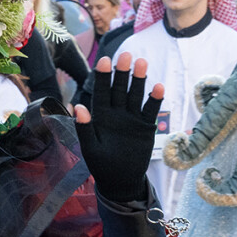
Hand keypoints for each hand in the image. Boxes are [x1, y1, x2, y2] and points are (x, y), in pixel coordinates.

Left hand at [71, 52, 165, 201]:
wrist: (120, 181)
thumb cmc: (101, 165)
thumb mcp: (91, 148)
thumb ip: (85, 128)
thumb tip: (78, 107)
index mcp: (100, 116)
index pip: (101, 92)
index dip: (103, 77)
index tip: (104, 60)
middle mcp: (117, 113)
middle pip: (120, 88)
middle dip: (122, 72)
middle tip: (126, 55)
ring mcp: (132, 118)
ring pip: (135, 95)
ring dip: (139, 80)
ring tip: (142, 63)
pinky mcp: (145, 126)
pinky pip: (150, 110)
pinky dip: (154, 99)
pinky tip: (158, 86)